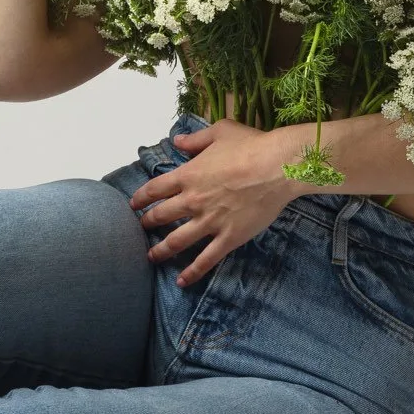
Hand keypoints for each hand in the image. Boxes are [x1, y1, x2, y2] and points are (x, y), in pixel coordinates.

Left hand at [127, 119, 298, 286]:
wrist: (279, 167)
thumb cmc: (251, 145)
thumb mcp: (220, 132)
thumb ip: (195, 139)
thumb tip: (177, 140)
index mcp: (188, 175)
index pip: (155, 189)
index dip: (141, 197)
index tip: (133, 204)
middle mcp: (193, 200)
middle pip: (161, 216)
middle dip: (147, 224)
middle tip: (141, 229)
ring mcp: (210, 221)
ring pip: (176, 241)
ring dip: (160, 250)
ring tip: (151, 257)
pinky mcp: (228, 237)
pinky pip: (206, 259)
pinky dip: (192, 272)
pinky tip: (181, 281)